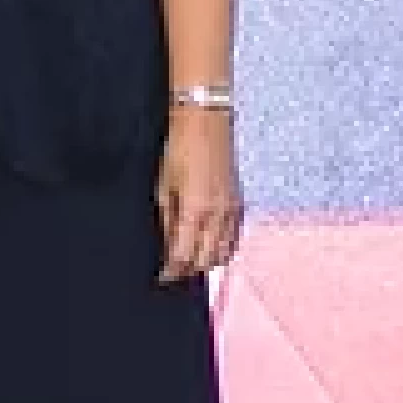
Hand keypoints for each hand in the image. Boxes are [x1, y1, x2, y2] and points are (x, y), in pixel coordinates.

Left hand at [156, 106, 243, 282]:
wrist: (207, 124)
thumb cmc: (179, 151)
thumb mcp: (163, 185)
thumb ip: (167, 218)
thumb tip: (168, 244)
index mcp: (195, 210)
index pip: (184, 254)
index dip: (172, 270)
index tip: (162, 277)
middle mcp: (218, 215)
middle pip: (206, 259)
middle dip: (189, 270)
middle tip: (174, 273)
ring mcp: (233, 210)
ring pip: (224, 252)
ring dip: (207, 262)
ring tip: (190, 263)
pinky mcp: (240, 204)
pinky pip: (234, 237)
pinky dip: (223, 248)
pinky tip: (211, 249)